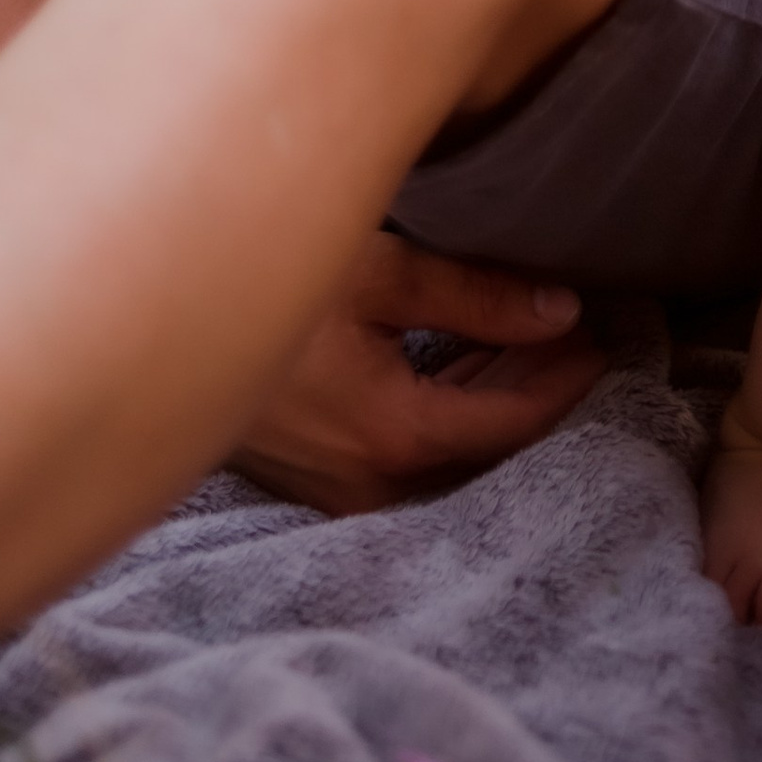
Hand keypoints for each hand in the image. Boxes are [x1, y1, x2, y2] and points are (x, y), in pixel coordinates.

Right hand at [228, 231, 607, 513]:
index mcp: (392, 435)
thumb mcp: (378, 272)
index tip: (609, 334)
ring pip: (449, 456)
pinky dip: (451, 409)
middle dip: (540, 392)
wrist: (152, 320)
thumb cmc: (265, 280)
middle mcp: (369, 484)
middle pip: (487, 450)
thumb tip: (560, 310)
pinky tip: (471, 360)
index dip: (569, 379)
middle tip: (585, 333)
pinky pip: (410, 453)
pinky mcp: (318, 476)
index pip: (514, 422)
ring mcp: (338, 489)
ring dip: (495, 401)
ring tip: (537, 337)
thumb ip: (474, 295)